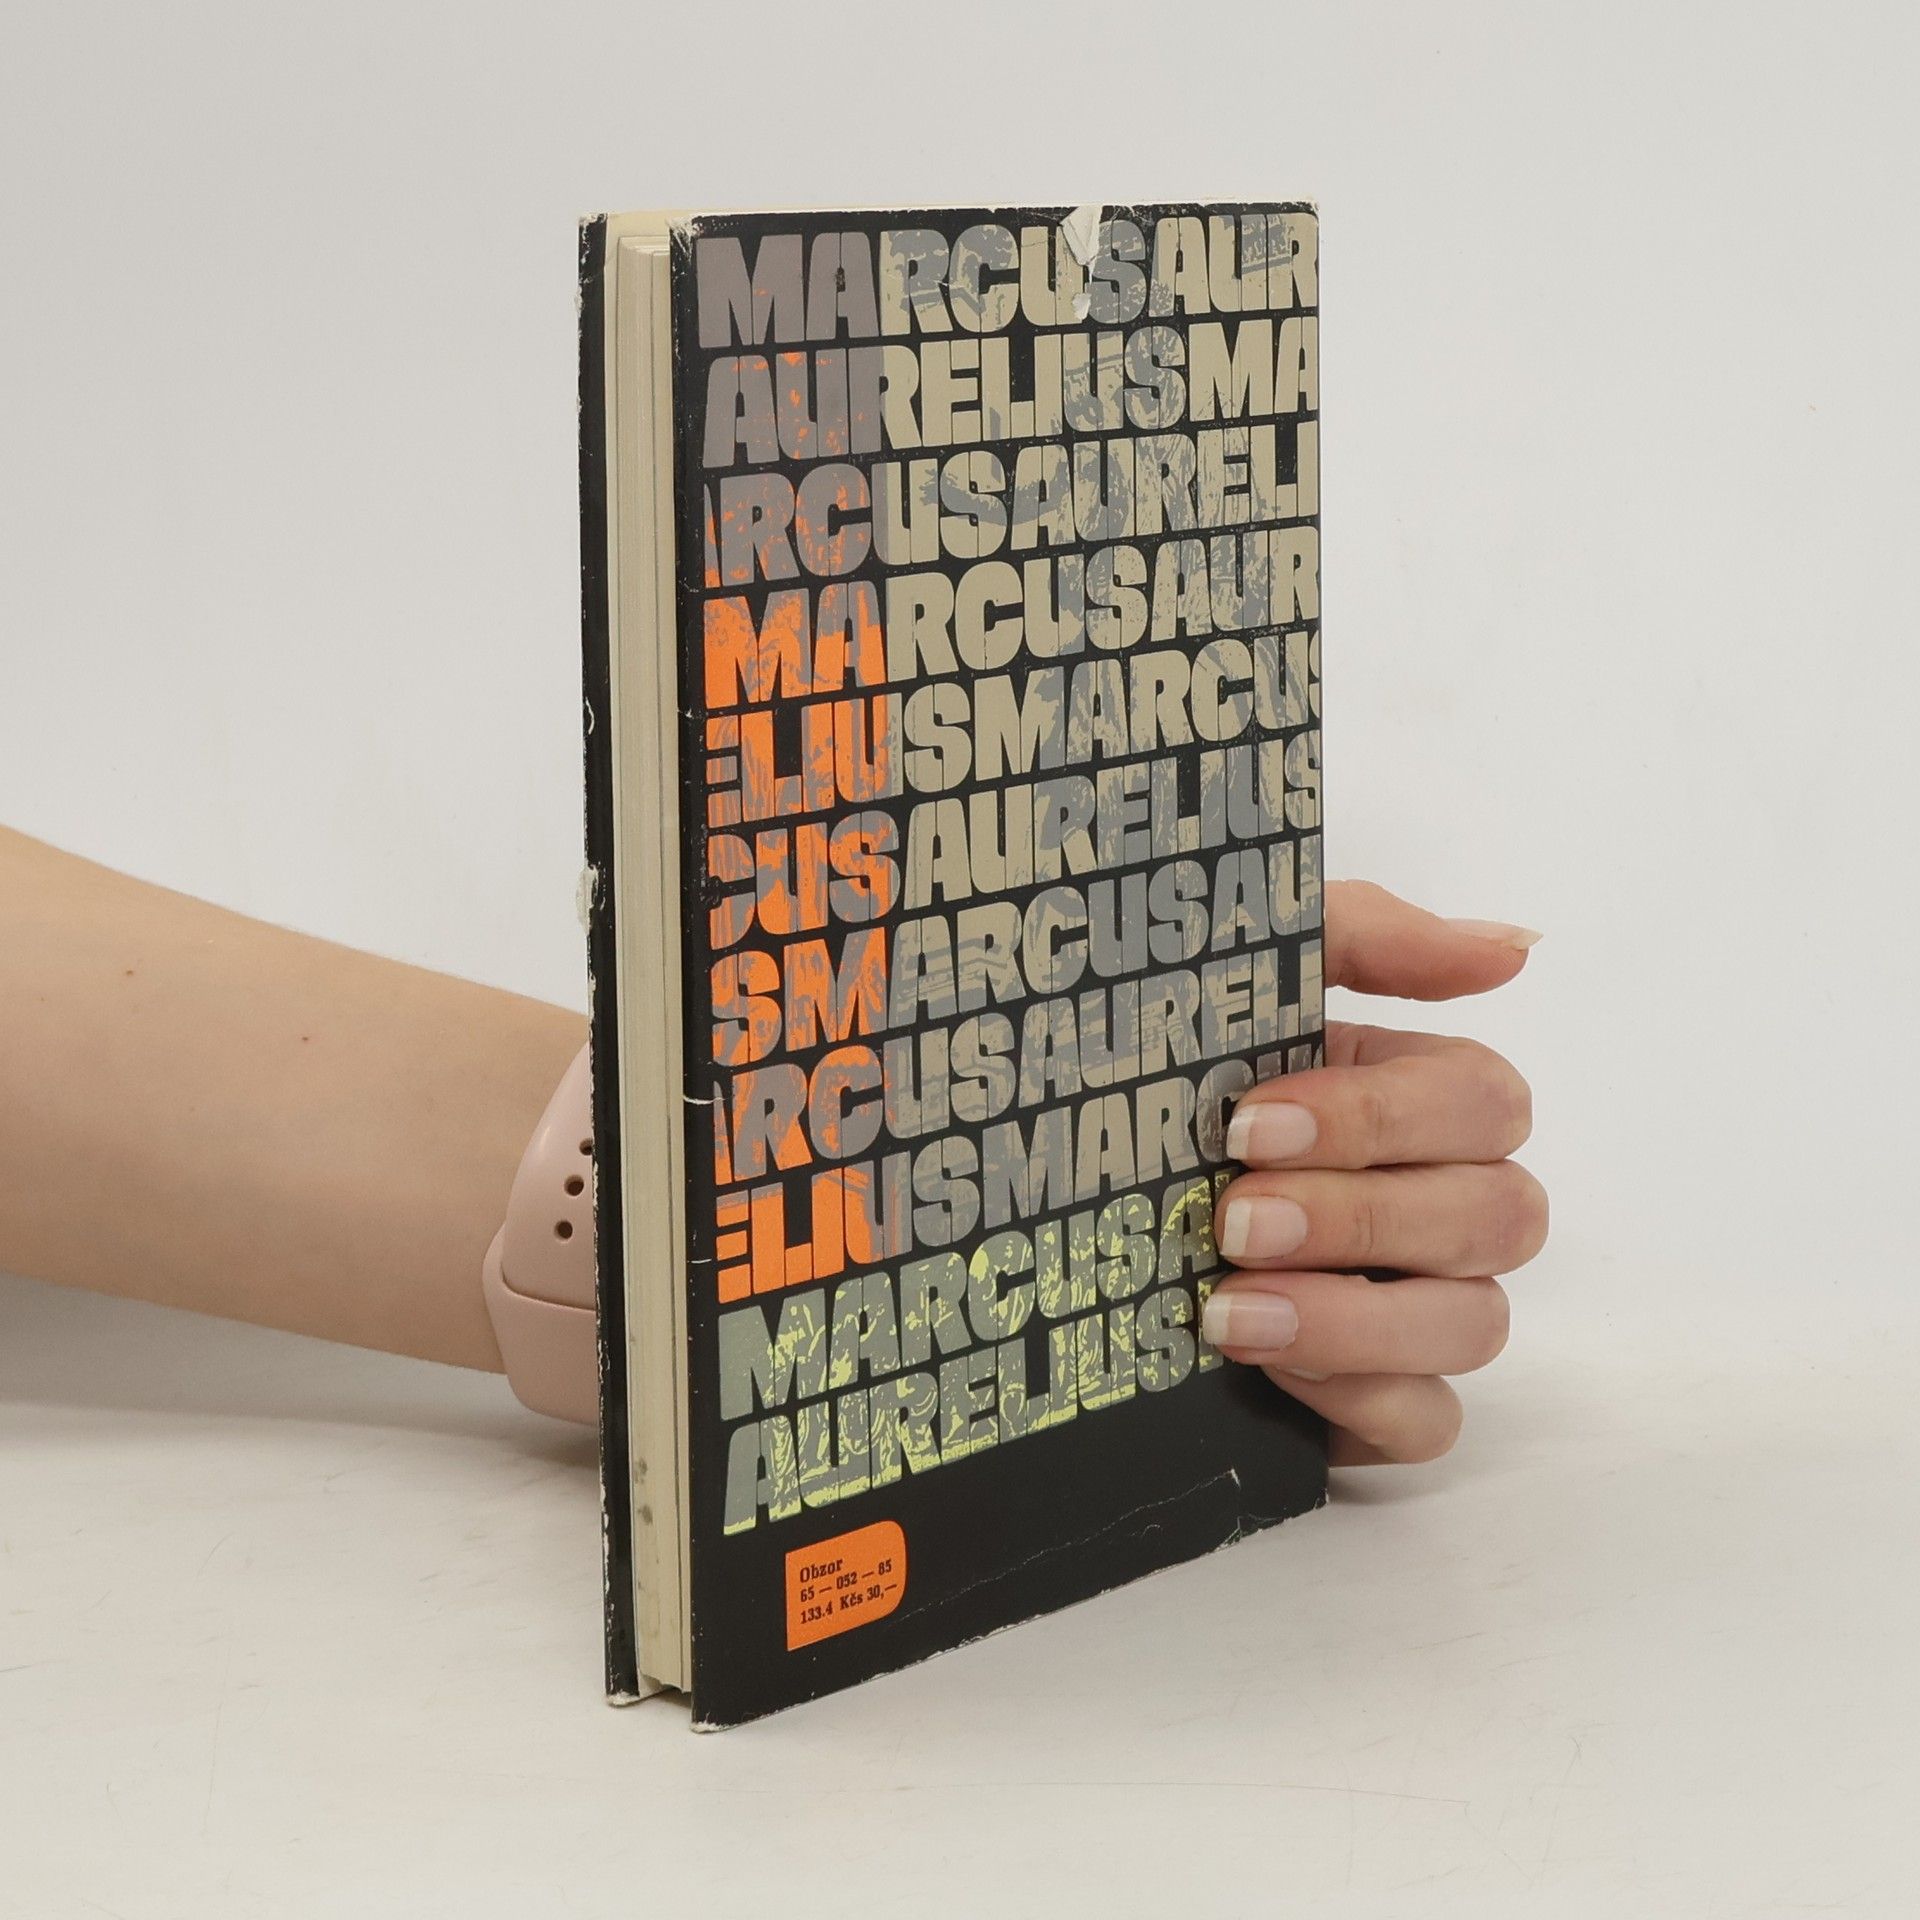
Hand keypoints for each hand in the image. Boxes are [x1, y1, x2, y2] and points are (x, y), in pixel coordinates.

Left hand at [1203, 881, 1545, 1465]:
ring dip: (1353, 1317)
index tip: (1249, 1126)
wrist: (1042, 1207)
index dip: (1382, 1115)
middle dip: (1362, 1217)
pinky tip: (1264, 1370)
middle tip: (1233, 1222)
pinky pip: (1429, 1421)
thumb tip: (1513, 947)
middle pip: (1500, 1214)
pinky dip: (1358, 1398)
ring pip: (1476, 1323)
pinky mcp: (1381, 1404)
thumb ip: (1368, 937)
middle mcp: (1440, 1203)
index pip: (1485, 1102)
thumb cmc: (1156, 1078)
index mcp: (1416, 1099)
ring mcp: (1418, 1310)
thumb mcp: (1237, 979)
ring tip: (1228, 1310)